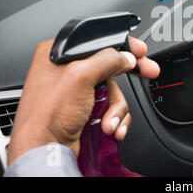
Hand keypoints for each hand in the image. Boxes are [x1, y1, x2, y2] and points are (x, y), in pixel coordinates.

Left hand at [7, 36, 159, 165]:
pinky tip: (111, 128)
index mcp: (59, 54)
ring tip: (109, 122)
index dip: (122, 46)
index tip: (140, 51)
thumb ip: (108, 60)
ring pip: (113, 90)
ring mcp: (76, 92)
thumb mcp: (80, 77)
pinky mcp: (84, 110)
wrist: (43, 150)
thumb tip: (126, 57)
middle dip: (129, 76)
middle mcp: (66, 70)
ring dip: (117, 108)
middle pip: (109, 66)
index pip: (98, 42)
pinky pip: (110, 107)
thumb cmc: (47, 114)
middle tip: (149, 71)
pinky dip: (115, 118)